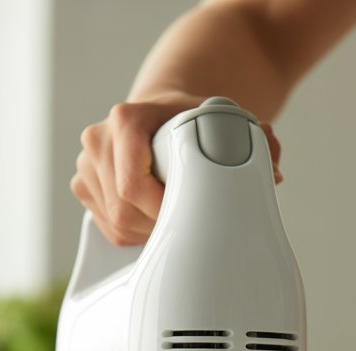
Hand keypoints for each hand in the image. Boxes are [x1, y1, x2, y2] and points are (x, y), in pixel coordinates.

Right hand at [70, 95, 282, 246]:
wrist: (160, 112)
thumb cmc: (192, 119)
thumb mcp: (225, 120)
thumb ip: (257, 140)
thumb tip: (272, 174)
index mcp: (127, 118)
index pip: (132, 182)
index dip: (161, 209)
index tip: (189, 214)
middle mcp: (98, 139)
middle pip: (123, 208)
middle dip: (159, 225)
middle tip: (190, 223)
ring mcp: (86, 165)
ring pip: (116, 223)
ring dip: (148, 233)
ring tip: (175, 216)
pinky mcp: (83, 188)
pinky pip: (108, 229)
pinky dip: (135, 234)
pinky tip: (154, 219)